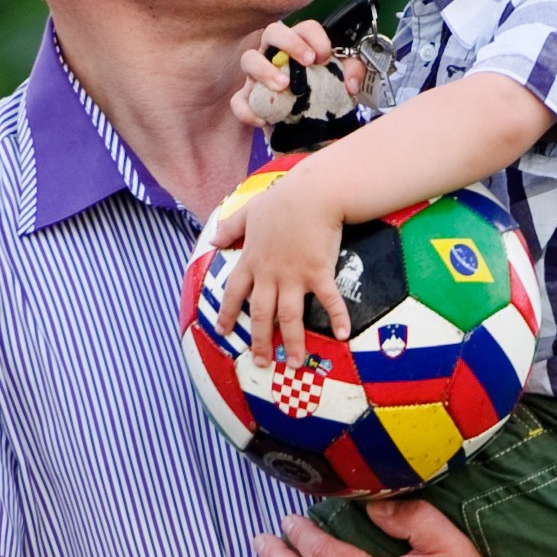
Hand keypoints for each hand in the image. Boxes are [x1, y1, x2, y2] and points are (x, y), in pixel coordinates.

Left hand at [202, 164, 353, 370]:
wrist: (313, 192)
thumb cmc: (282, 199)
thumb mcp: (249, 211)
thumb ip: (230, 227)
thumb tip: (212, 240)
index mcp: (252, 260)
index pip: (234, 292)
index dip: (227, 314)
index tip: (222, 332)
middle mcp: (270, 274)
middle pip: (260, 315)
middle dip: (259, 342)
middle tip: (261, 363)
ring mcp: (294, 275)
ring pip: (289, 317)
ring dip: (292, 343)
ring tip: (295, 365)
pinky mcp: (319, 272)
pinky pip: (329, 301)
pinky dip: (337, 318)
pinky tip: (343, 335)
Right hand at [227, 16, 366, 132]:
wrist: (313, 132)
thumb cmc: (324, 98)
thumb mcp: (343, 84)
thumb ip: (353, 74)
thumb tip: (350, 83)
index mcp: (300, 45)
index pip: (304, 27)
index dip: (315, 37)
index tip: (325, 56)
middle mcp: (276, 54)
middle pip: (272, 31)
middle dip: (290, 42)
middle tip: (308, 61)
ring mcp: (258, 77)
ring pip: (248, 59)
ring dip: (265, 69)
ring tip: (284, 86)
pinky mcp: (250, 100)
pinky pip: (238, 101)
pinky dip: (248, 109)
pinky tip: (265, 119)